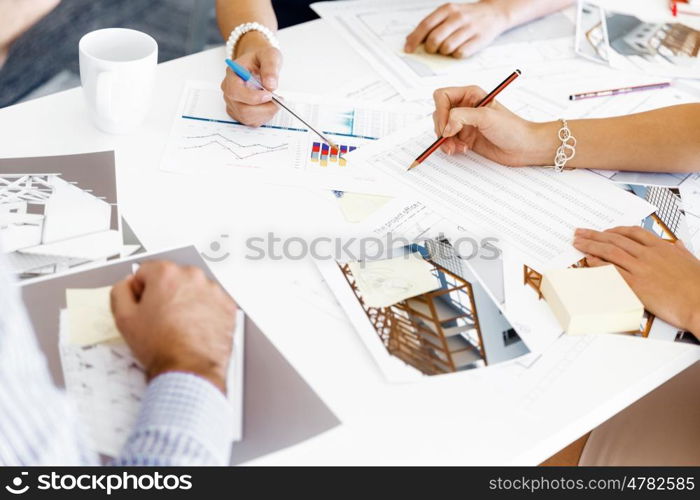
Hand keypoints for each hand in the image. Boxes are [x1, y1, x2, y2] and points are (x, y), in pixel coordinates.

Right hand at [110, 261, 237, 392]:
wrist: (189, 369)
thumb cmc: (162, 347)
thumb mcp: (124, 318)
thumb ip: (120, 292)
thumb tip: (127, 284)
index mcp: (166, 274)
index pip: (147, 271)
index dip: (141, 290)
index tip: (145, 304)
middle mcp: (193, 276)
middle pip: (172, 278)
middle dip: (165, 294)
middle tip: (161, 318)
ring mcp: (213, 290)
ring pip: (193, 289)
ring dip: (186, 301)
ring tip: (179, 326)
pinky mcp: (227, 305)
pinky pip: (212, 302)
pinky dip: (205, 311)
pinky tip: (194, 328)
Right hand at [220, 31, 282, 126]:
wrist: (257, 63)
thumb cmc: (261, 58)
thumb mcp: (269, 55)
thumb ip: (270, 67)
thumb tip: (271, 85)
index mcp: (232, 74)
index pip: (235, 91)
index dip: (252, 97)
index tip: (269, 95)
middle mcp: (229, 90)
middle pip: (242, 109)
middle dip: (264, 108)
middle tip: (278, 100)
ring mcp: (233, 103)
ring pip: (247, 118)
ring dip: (265, 113)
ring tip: (275, 102)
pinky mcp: (239, 112)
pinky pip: (250, 122)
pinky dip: (263, 117)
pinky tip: (269, 107)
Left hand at [404, 1, 509, 57]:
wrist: (494, 13)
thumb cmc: (466, 16)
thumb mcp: (447, 14)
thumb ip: (430, 25)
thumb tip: (411, 40)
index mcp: (447, 9)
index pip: (426, 25)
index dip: (415, 39)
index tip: (409, 49)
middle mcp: (458, 17)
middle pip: (434, 39)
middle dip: (430, 48)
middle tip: (433, 49)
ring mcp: (469, 28)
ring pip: (446, 48)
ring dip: (444, 52)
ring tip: (448, 47)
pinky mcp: (478, 39)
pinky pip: (460, 54)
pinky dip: (456, 54)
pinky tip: (459, 48)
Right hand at [432, 85, 557, 165]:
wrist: (524, 147)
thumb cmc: (512, 128)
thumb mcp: (486, 117)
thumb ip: (461, 117)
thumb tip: (445, 127)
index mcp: (470, 95)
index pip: (442, 96)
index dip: (441, 111)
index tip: (447, 126)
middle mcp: (465, 107)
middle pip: (439, 114)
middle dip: (442, 129)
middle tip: (449, 140)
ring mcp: (464, 123)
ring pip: (441, 130)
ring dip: (445, 141)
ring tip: (457, 148)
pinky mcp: (465, 138)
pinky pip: (447, 141)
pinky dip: (450, 147)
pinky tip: (462, 150)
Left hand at [573, 227, 699, 335]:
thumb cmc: (699, 286)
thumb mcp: (692, 261)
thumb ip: (680, 251)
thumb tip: (677, 244)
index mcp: (662, 247)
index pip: (633, 232)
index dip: (615, 230)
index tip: (605, 231)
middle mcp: (649, 255)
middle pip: (616, 239)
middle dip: (595, 234)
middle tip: (580, 232)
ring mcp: (641, 268)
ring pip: (610, 251)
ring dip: (591, 245)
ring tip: (578, 243)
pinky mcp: (636, 284)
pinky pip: (612, 270)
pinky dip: (598, 263)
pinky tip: (588, 260)